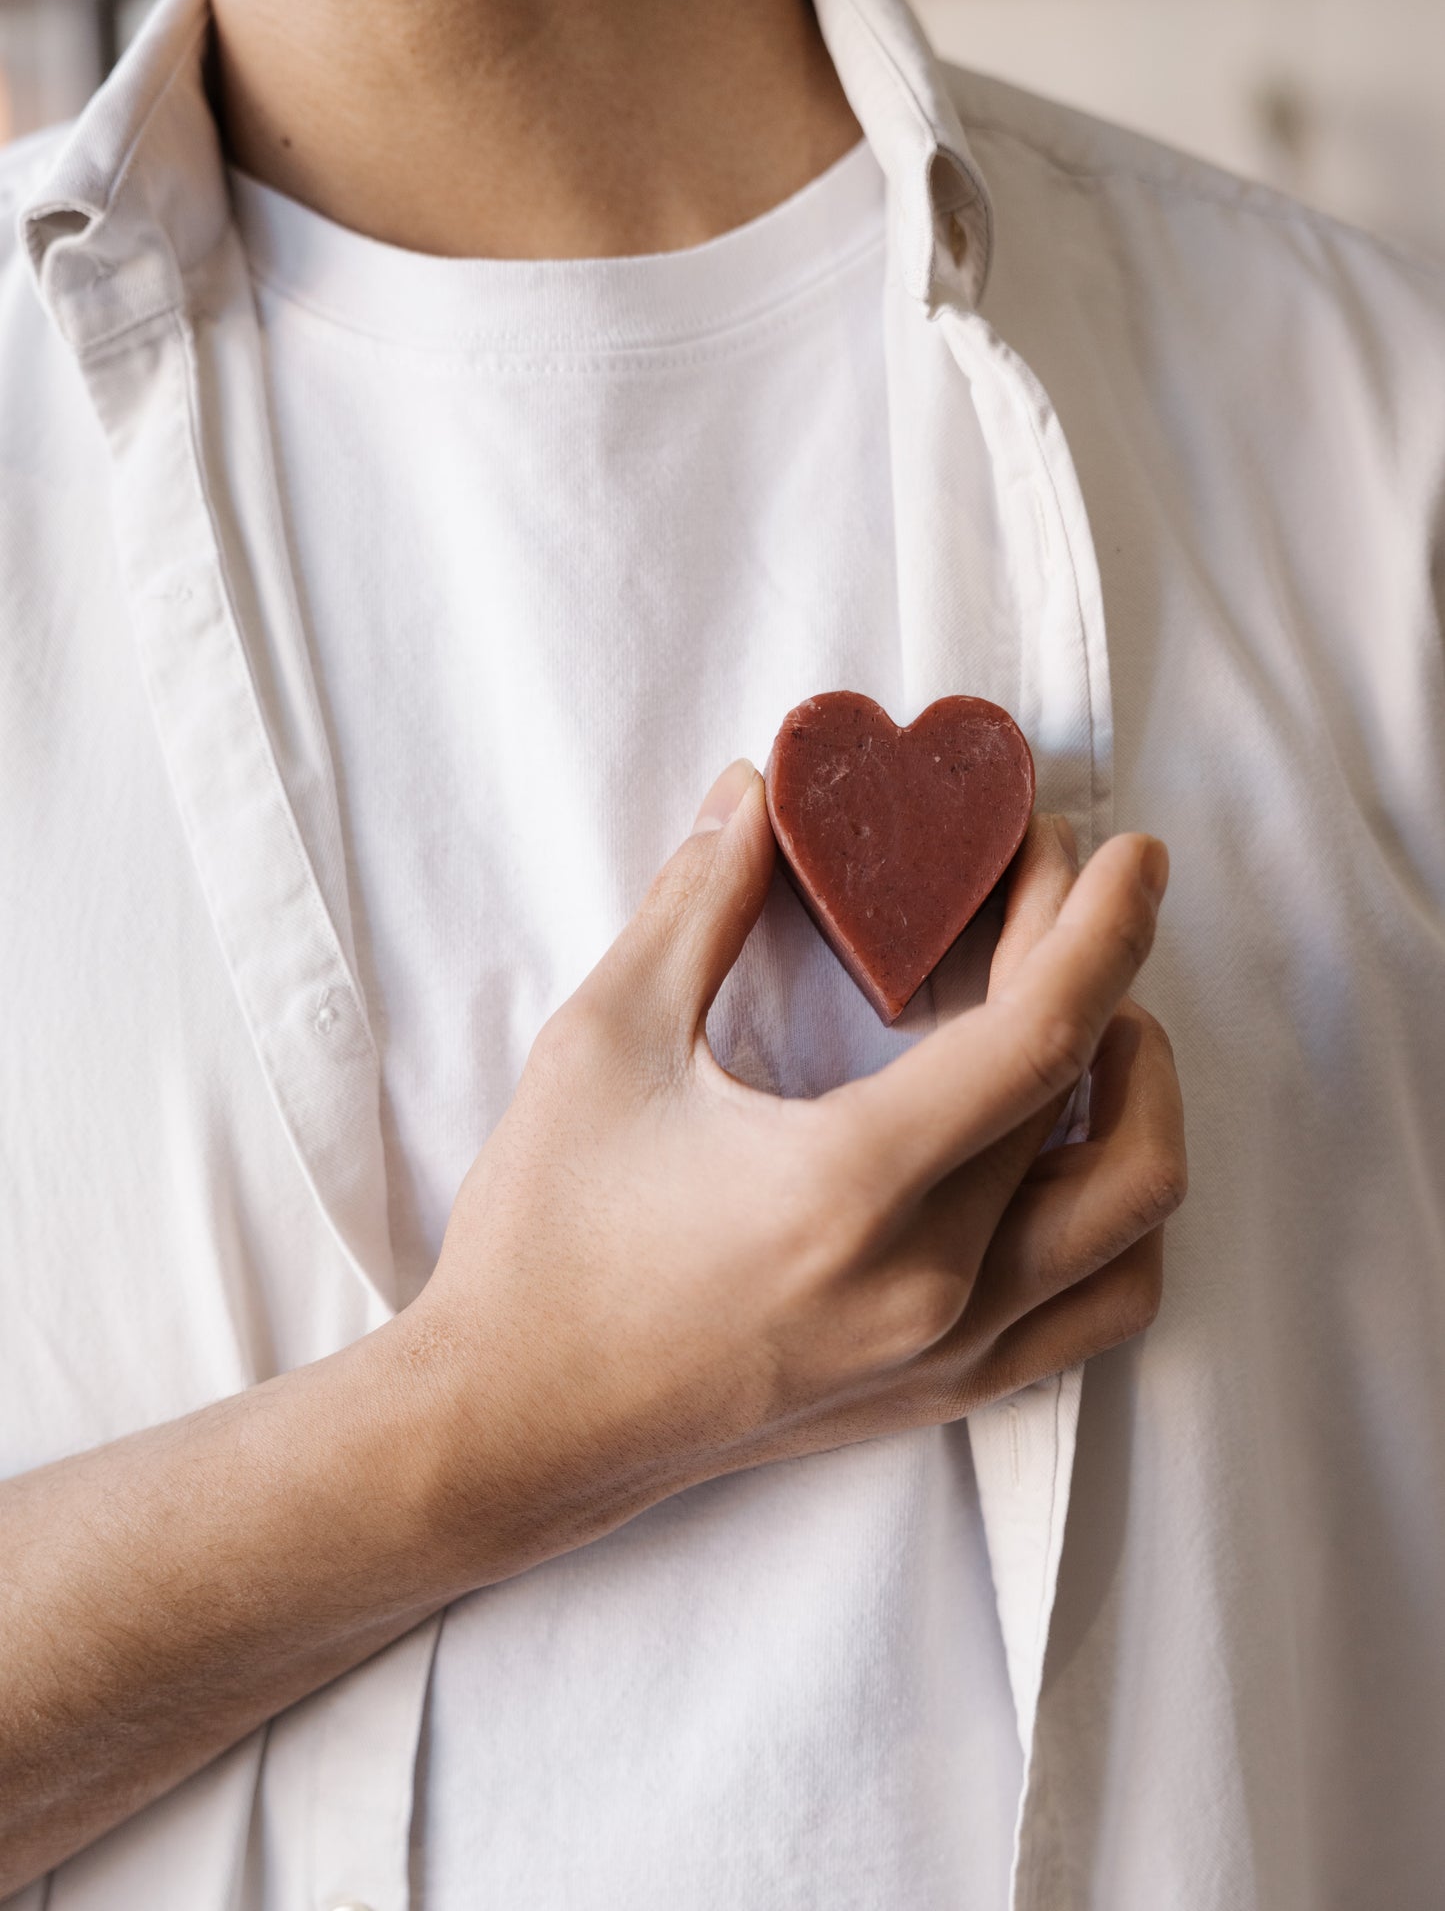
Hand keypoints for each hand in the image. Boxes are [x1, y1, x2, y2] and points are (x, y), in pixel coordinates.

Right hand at [410, 760, 1185, 1574]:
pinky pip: (1098, 1308)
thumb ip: (698, 903)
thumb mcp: (603, 1041)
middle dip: (1101, 970)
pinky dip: (1118, 1216)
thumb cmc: (546, 1236)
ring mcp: (946, 1352)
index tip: (1130, 854)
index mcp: (848, 1187)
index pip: (1040, 1034)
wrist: (515, 1423)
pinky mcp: (941, 1393)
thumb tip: (756, 791)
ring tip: (1087, 1021)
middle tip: (1057, 895)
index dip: (1099, 927)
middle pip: (1093, 1100)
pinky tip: (1063, 1149)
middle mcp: (927, 1282)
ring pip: (1133, 1217)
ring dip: (1139, 1098)